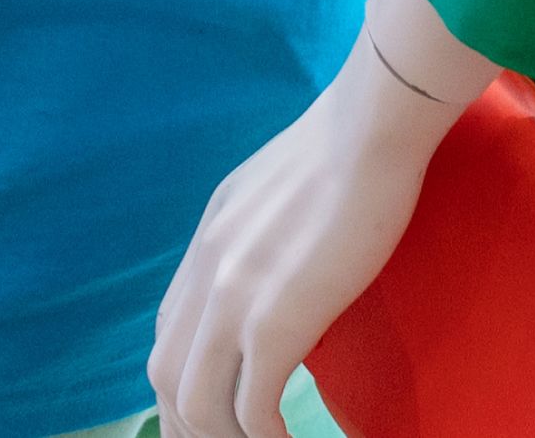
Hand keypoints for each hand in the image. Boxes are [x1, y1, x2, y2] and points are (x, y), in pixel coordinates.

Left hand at [151, 0, 495, 437]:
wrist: (369, 128)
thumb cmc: (349, 151)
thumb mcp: (278, 192)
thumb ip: (262, 237)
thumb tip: (278, 274)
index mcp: (209, 241)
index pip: (167, 331)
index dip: (179, 382)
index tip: (204, 412)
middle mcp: (206, 270)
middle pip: (165, 375)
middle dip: (187, 424)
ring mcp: (232, 297)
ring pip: (195, 401)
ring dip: (221, 437)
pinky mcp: (272, 321)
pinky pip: (251, 408)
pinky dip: (265, 437)